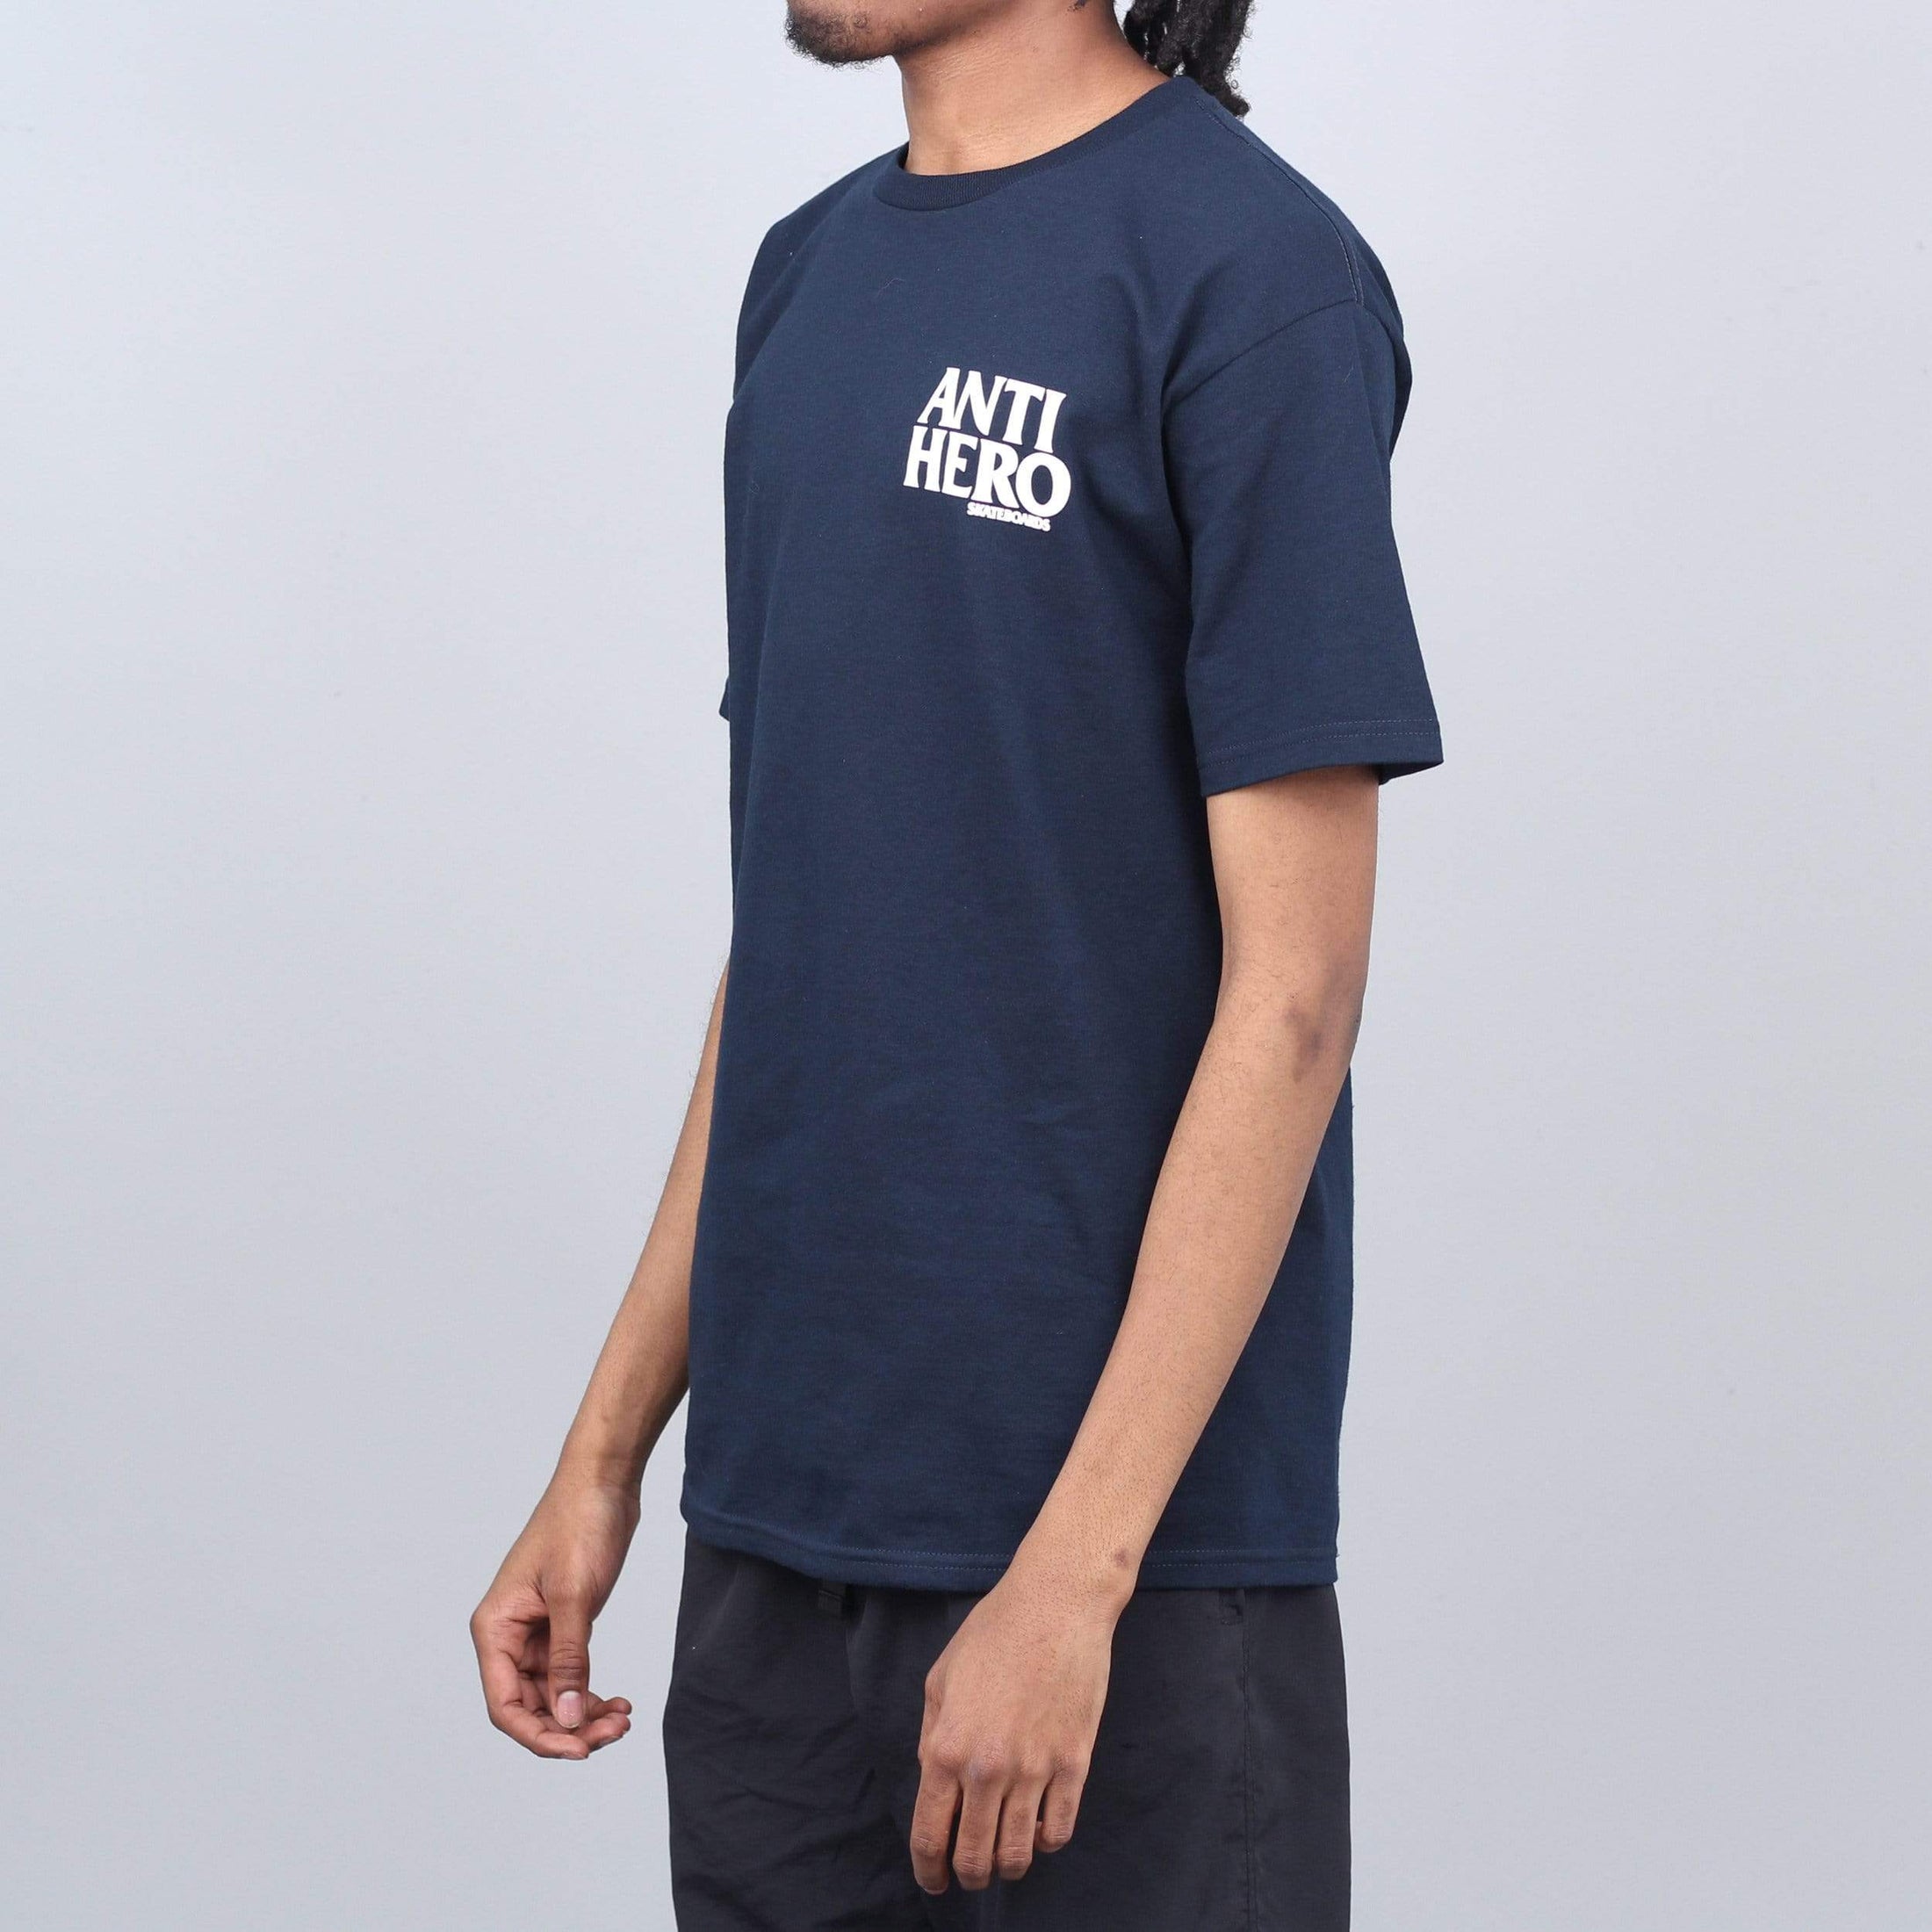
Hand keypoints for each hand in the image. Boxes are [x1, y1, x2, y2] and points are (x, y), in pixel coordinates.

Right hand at [470, 1478, 639, 1759]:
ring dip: (584, 1714)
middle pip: (529, 1707)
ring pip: (553, 1695)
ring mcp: (536, 1631)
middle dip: (569, 1728)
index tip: (580, 1750)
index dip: (539, 1736)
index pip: (505, 1705)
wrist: (604, 1482)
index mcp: (495, 1628)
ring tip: (623, 1719)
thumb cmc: (579, 1525)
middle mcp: (508, 1635)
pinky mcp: (563, 1623)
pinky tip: (619, 1701)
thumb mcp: (574, 1597)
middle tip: (614, 1733)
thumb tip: (568, 1719)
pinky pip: (570, 1675)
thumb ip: (570, 1661)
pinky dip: (591, 1692)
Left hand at [910, 1559, 1123, 1892]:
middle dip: (968, 1875)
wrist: (1055, 1605)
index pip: (930, 1835)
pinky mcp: (1074, 1763)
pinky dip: (1046, 1842)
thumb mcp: (941, 1679)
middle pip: (974, 1857)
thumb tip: (932, 1783)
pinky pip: (1059, 1830)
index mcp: (945, 1747)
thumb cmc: (993, 1633)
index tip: (934, 1880)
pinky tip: (1038, 1829)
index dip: (929, 1870)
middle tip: (970, 1873)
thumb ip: (931, 1737)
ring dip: (1007, 1866)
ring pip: (1018, 1855)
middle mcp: (986, 1768)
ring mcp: (1034, 1769)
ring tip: (1004, 1858)